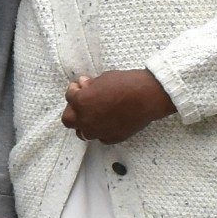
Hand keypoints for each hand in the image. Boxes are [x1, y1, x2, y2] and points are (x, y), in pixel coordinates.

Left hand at [62, 69, 176, 144]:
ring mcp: (98, 131)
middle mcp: (86, 120)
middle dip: (73, 111)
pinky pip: (100, 137)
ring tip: (94, 115)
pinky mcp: (111, 139)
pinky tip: (108, 122)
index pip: (69, 97)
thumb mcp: (102, 79)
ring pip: (82, 133)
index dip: (75, 90)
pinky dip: (101, 130)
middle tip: (82, 104)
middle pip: (68, 120)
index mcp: (81, 102)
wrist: (148, 97)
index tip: (81, 87)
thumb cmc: (125, 83)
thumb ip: (89, 86)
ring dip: (85, 124)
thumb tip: (84, 86)